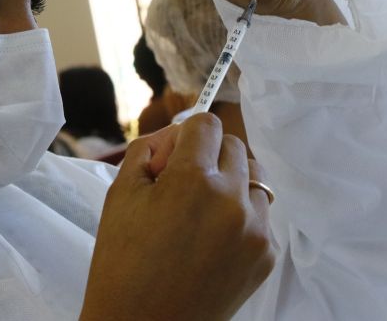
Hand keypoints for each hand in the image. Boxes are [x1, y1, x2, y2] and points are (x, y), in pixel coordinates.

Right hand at [80, 114, 274, 320]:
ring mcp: (256, 230)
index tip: (170, 158)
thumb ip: (148, 150)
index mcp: (193, 179)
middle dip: (208, 155)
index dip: (185, 135)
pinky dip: (240, 216)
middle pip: (234, 146)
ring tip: (200, 213)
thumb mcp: (120, 193)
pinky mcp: (266, 256)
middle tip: (180, 184)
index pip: (207, 124)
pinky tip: (211, 239)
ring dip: (230, 183)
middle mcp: (233, 200)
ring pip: (254, 178)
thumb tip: (175, 137)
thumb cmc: (122, 261)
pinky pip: (260, 215)